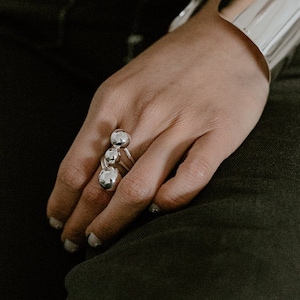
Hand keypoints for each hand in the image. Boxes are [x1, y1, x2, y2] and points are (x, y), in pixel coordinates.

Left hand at [47, 1, 268, 251]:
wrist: (226, 39)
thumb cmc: (173, 63)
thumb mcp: (125, 84)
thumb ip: (108, 124)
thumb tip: (92, 169)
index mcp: (114, 102)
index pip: (76, 165)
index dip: (62, 200)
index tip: (58, 220)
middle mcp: (145, 116)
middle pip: (103, 183)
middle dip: (82, 220)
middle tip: (75, 241)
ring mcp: (183, 125)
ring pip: (140, 186)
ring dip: (115, 221)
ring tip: (101, 239)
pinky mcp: (218, 133)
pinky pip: (192, 176)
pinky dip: (173, 199)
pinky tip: (158, 209)